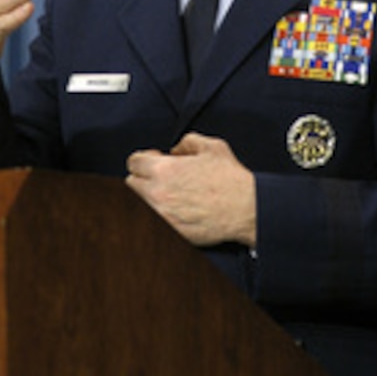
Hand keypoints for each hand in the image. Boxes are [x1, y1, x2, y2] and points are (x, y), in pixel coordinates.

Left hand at [126, 133, 255, 247]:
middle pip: (131, 183)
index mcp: (163, 170)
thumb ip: (187, 142)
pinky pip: (155, 221)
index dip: (144, 159)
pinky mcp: (171, 233)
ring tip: (171, 193)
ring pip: (140, 204)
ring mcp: (162, 216)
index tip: (154, 161)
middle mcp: (157, 194)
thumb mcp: (211, 146)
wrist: (245, 209)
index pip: (133, 162)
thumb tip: (176, 150)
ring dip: (150, 196)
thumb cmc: (230, 178)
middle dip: (143, 177)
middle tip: (161, 177)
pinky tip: (179, 209)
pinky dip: (162, 214)